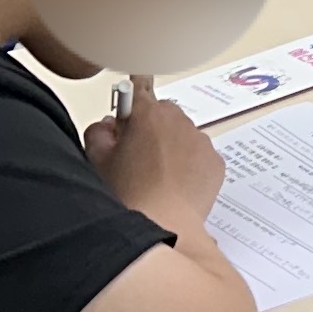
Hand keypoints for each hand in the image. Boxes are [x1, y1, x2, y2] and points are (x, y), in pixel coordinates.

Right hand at [84, 78, 224, 230]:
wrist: (163, 224)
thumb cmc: (128, 193)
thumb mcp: (97, 158)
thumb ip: (99, 131)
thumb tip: (109, 125)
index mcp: (149, 114)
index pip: (140, 87)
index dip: (133, 92)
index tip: (132, 90)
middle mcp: (180, 122)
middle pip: (162, 114)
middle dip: (150, 128)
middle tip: (135, 155)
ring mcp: (201, 142)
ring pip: (183, 135)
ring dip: (171, 147)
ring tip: (155, 177)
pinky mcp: (216, 163)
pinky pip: (199, 156)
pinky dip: (189, 166)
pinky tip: (173, 186)